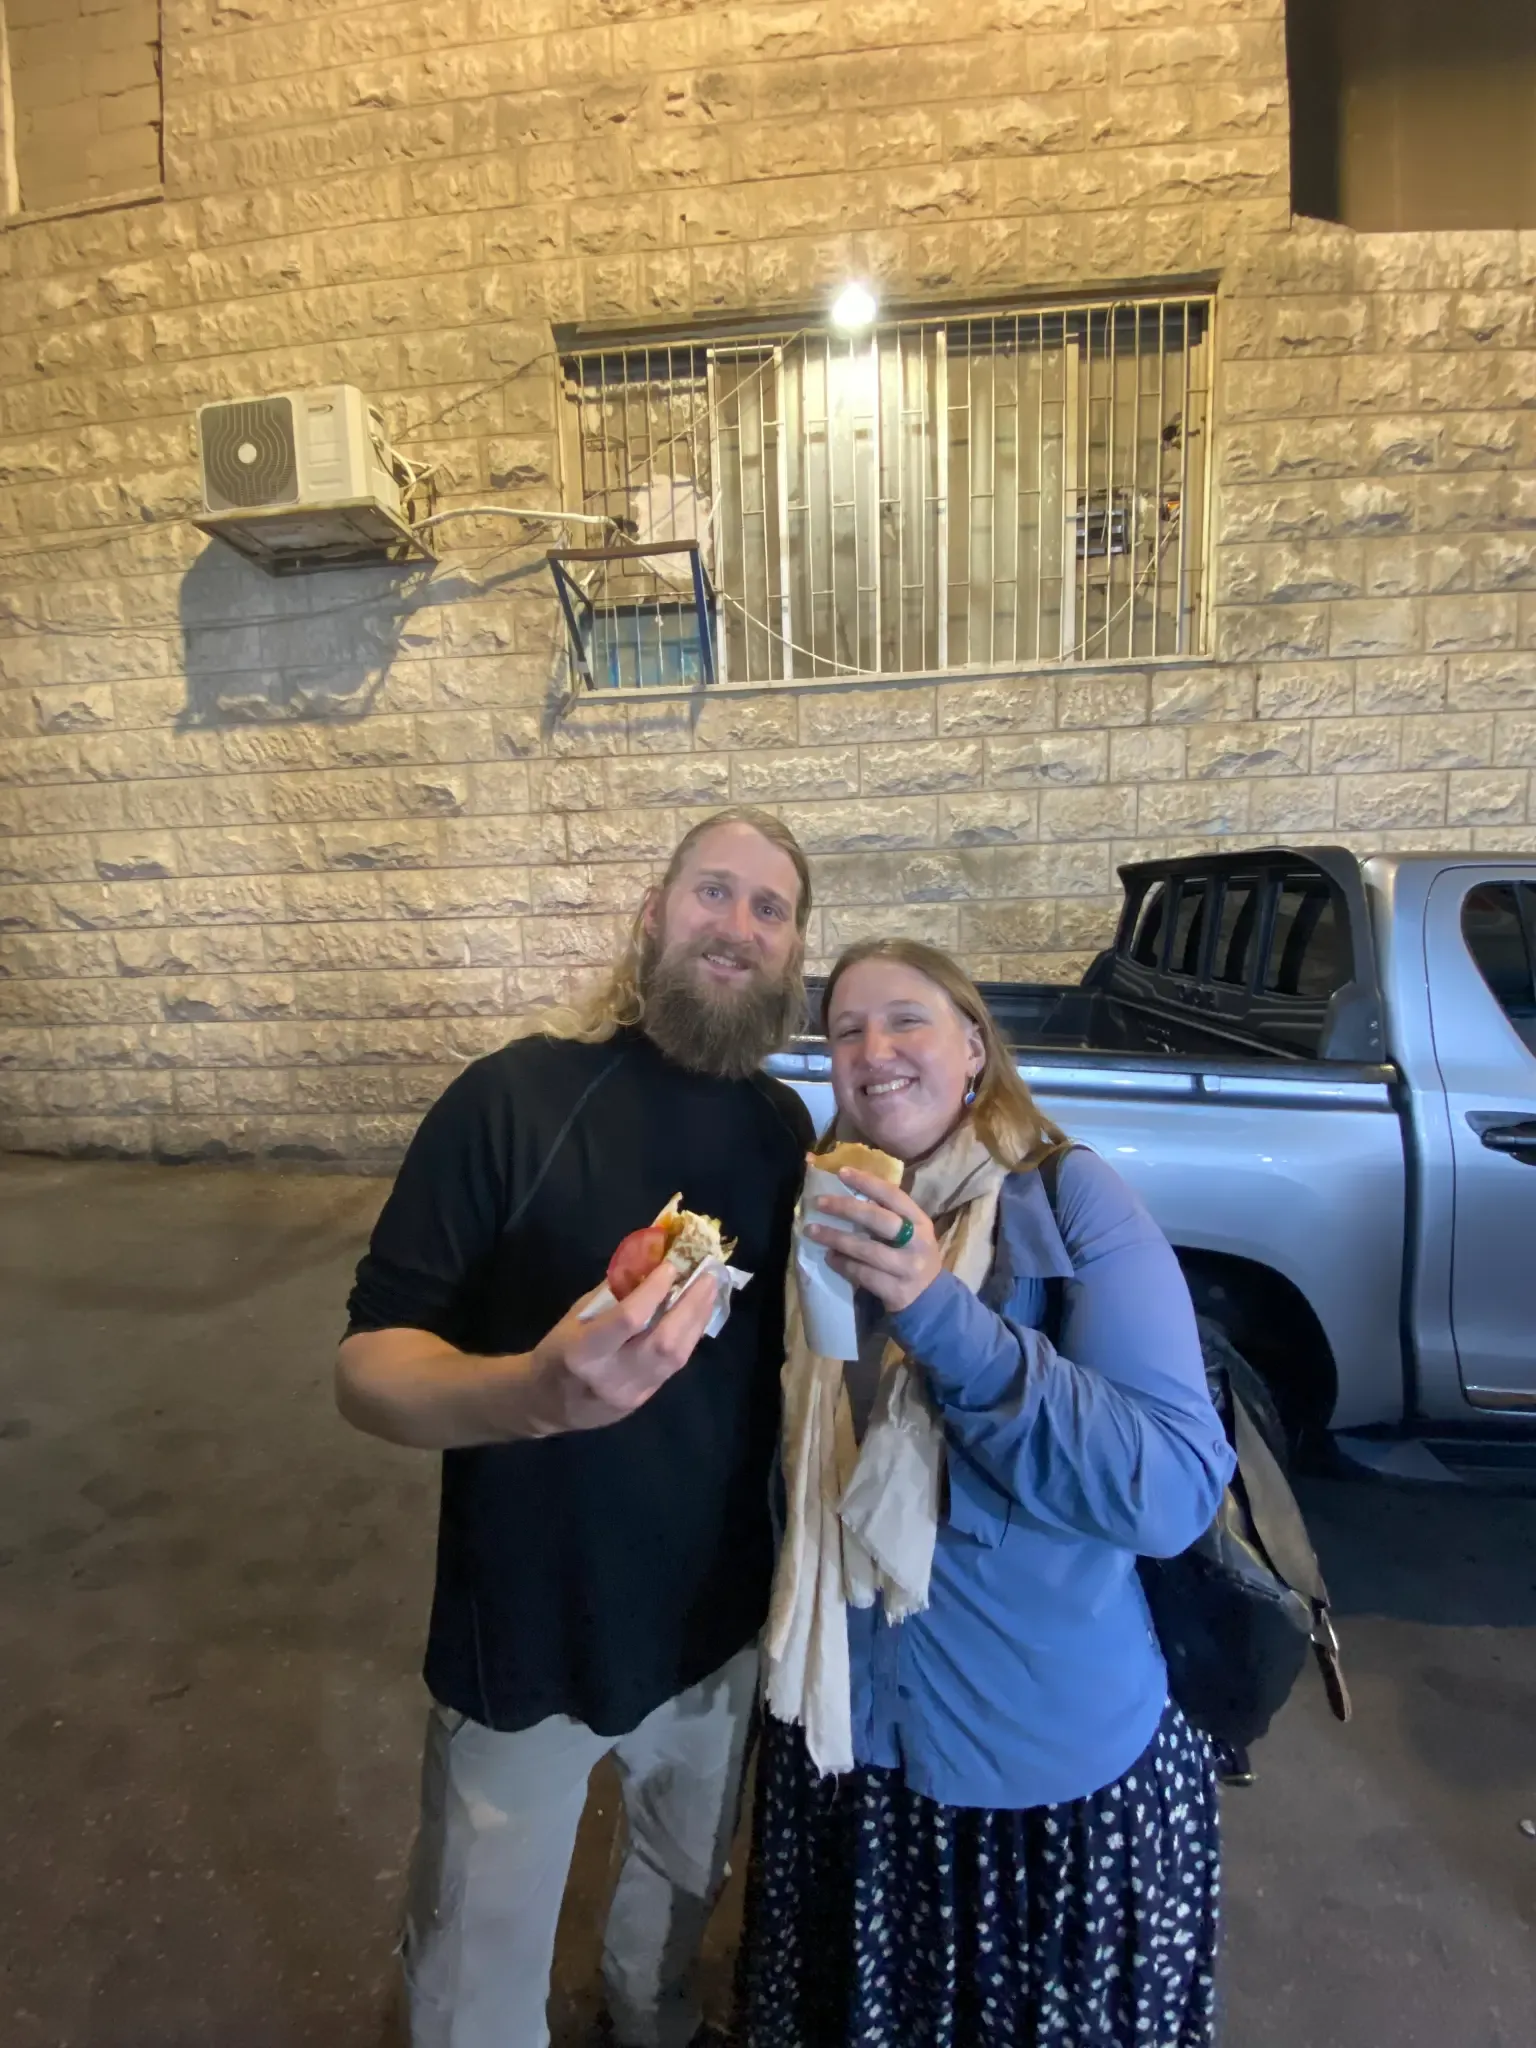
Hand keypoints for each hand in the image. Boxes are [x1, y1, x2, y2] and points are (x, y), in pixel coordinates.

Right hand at [514, 1258, 720, 1435]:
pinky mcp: (644, 1400)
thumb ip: (615, 1293)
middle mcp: (611, 1376)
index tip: (672, 1264)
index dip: (654, 1290)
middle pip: (663, 1342)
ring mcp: (631, 1393)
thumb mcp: (576, 1316)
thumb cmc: (557, 1351)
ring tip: (709, 1291)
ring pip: (676, 1357)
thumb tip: (652, 1261)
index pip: (629, 1319)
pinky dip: (688, 1336)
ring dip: (697, 1320)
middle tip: (707, 1275)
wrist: (546, 1404)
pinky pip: (674, 1365)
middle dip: (690, 1305)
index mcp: (583, 1351)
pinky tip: (696, 1315)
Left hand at [805, 1167, 941, 1314]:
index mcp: (921, 1221)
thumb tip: (846, 1193)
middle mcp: (917, 1242)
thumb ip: (888, 1216)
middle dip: (846, 1208)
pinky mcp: (896, 1290)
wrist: (931, 1300)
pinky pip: (863, 1274)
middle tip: (819, 1202)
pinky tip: (829, 1257)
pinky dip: (843, 1264)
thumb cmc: (912, 1257)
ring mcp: (908, 1268)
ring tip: (812, 1231)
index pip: (893, 1195)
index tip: (842, 1172)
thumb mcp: (911, 1233)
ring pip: (866, 1249)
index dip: (867, 1182)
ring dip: (836, 1239)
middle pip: (878, 1220)